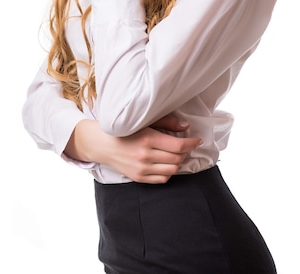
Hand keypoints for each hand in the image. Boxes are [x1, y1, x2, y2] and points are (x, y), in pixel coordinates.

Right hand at [65, 117, 201, 183]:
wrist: (102, 144)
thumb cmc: (124, 129)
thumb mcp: (144, 121)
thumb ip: (166, 123)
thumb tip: (186, 127)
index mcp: (148, 139)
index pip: (178, 145)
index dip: (192, 143)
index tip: (197, 140)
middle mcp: (145, 156)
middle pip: (177, 158)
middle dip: (186, 151)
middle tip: (187, 145)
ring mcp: (142, 169)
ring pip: (172, 169)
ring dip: (179, 162)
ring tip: (177, 154)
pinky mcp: (139, 178)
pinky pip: (162, 178)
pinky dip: (169, 171)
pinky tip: (167, 163)